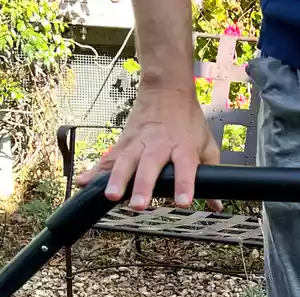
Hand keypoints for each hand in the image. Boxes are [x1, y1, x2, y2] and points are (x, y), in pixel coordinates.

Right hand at [75, 85, 222, 210]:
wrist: (166, 89)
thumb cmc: (188, 121)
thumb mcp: (206, 145)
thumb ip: (212, 174)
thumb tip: (217, 205)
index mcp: (182, 147)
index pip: (185, 167)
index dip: (184, 184)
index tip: (183, 202)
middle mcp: (158, 145)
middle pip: (150, 166)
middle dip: (143, 185)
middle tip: (140, 205)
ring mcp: (137, 143)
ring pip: (125, 162)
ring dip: (117, 180)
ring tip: (111, 196)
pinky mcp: (123, 143)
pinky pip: (107, 159)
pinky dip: (94, 171)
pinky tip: (82, 183)